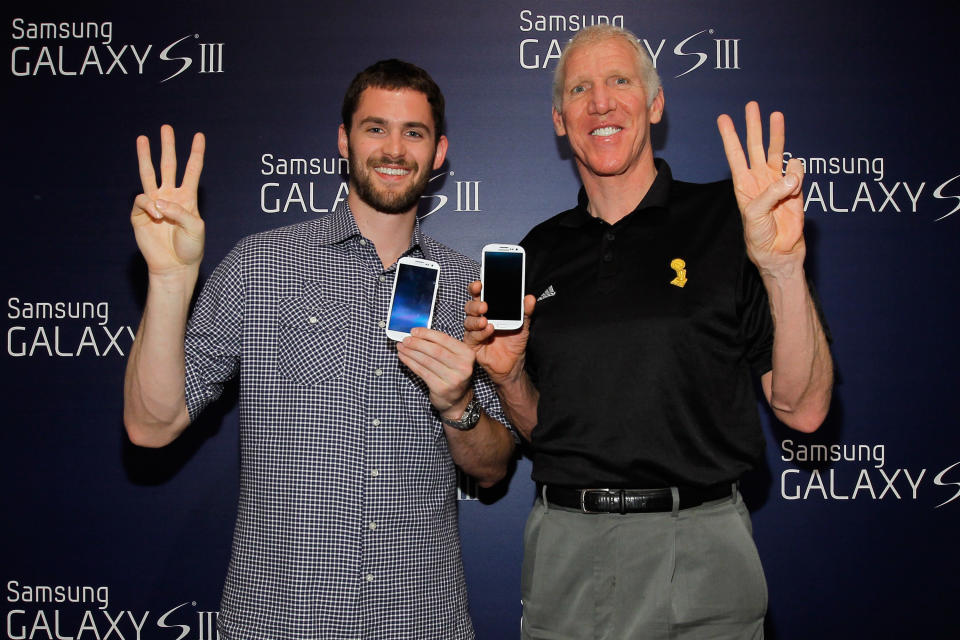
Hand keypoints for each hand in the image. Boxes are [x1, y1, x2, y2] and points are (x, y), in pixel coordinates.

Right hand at [130, 125, 205, 276]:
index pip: (192, 170)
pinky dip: (149, 205)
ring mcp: (154, 203)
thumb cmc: (190, 248)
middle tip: (166, 127)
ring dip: (145, 156)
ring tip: (142, 138)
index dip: (196, 153)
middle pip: (169, 165)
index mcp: (188, 197)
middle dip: (168, 147)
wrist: (175, 265)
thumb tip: (159, 202)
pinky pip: (142, 200)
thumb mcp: (196, 228)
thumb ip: (181, 211)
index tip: (199, 136)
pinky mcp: (140, 213)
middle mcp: (170, 196)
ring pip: (149, 174)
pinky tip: (156, 216)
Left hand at [396, 327, 476, 415]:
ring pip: (427, 361)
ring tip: (401, 347)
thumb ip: (441, 345)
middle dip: (417, 343)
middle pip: (435, 350)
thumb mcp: (455, 357)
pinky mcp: (441, 388)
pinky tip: (403, 357)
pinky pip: (422, 372)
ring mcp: (453, 379)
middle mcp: (463, 366)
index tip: (414, 331)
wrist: (457, 399)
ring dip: (411, 352)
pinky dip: (410, 363)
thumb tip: (417, 334)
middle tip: (405, 339)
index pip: (445, 339)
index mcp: (467, 354)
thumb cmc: (453, 373)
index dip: (427, 334)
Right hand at [463, 280, 535, 384]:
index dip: (476, 288)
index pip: (479, 295)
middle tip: (484, 305)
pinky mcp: (472, 344)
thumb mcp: (523, 324)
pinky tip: (489, 330)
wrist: (513, 363)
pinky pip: (472, 336)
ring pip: (468, 321)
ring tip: (486, 320)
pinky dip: (480, 333)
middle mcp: (479, 318)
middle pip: (470, 306)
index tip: (479, 284)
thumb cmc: (514, 341)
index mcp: (489, 309)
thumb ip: (525, 311)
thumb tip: (530, 298)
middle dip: (475, 304)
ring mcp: (474, 331)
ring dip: (476, 319)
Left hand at [717, 102, 804, 274]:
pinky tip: (794, 180)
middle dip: (753, 126)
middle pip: (754, 146)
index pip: (735, 155)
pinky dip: (796, 172)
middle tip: (751, 106)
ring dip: (776, 134)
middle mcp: (759, 179)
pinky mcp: (795, 188)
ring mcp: (777, 182)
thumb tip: (791, 175)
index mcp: (743, 184)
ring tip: (776, 115)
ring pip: (776, 151)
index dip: (730, 136)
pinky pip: (796, 172)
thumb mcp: (756, 214)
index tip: (723, 118)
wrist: (779, 251)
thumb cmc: (760, 235)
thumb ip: (772, 193)